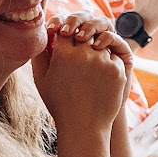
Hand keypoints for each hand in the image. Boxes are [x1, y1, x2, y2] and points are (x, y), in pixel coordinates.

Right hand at [31, 15, 128, 130]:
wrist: (84, 126)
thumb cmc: (59, 104)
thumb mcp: (41, 80)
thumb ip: (39, 55)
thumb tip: (43, 34)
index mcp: (63, 55)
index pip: (65, 30)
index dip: (65, 35)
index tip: (65, 43)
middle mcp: (84, 55)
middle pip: (84, 33)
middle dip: (81, 40)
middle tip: (79, 54)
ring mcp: (103, 61)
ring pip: (100, 42)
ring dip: (95, 50)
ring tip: (88, 69)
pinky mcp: (118, 70)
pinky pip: (113, 55)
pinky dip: (107, 61)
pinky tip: (99, 77)